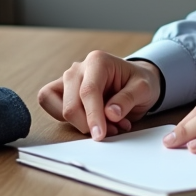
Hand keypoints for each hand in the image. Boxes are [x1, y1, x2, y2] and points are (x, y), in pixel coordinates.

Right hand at [37, 51, 162, 140]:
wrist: (134, 81)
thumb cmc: (137, 82)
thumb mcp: (144, 88)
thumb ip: (128, 99)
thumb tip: (110, 114)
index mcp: (98, 61)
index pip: (88, 91)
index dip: (93, 116)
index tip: (99, 134)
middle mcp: (78, 69)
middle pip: (70, 103)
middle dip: (87, 124)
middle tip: (110, 131)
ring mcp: (67, 80)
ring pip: (59, 107)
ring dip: (79, 124)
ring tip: (103, 125)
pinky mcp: (61, 92)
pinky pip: (51, 107)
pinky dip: (69, 121)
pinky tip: (89, 121)